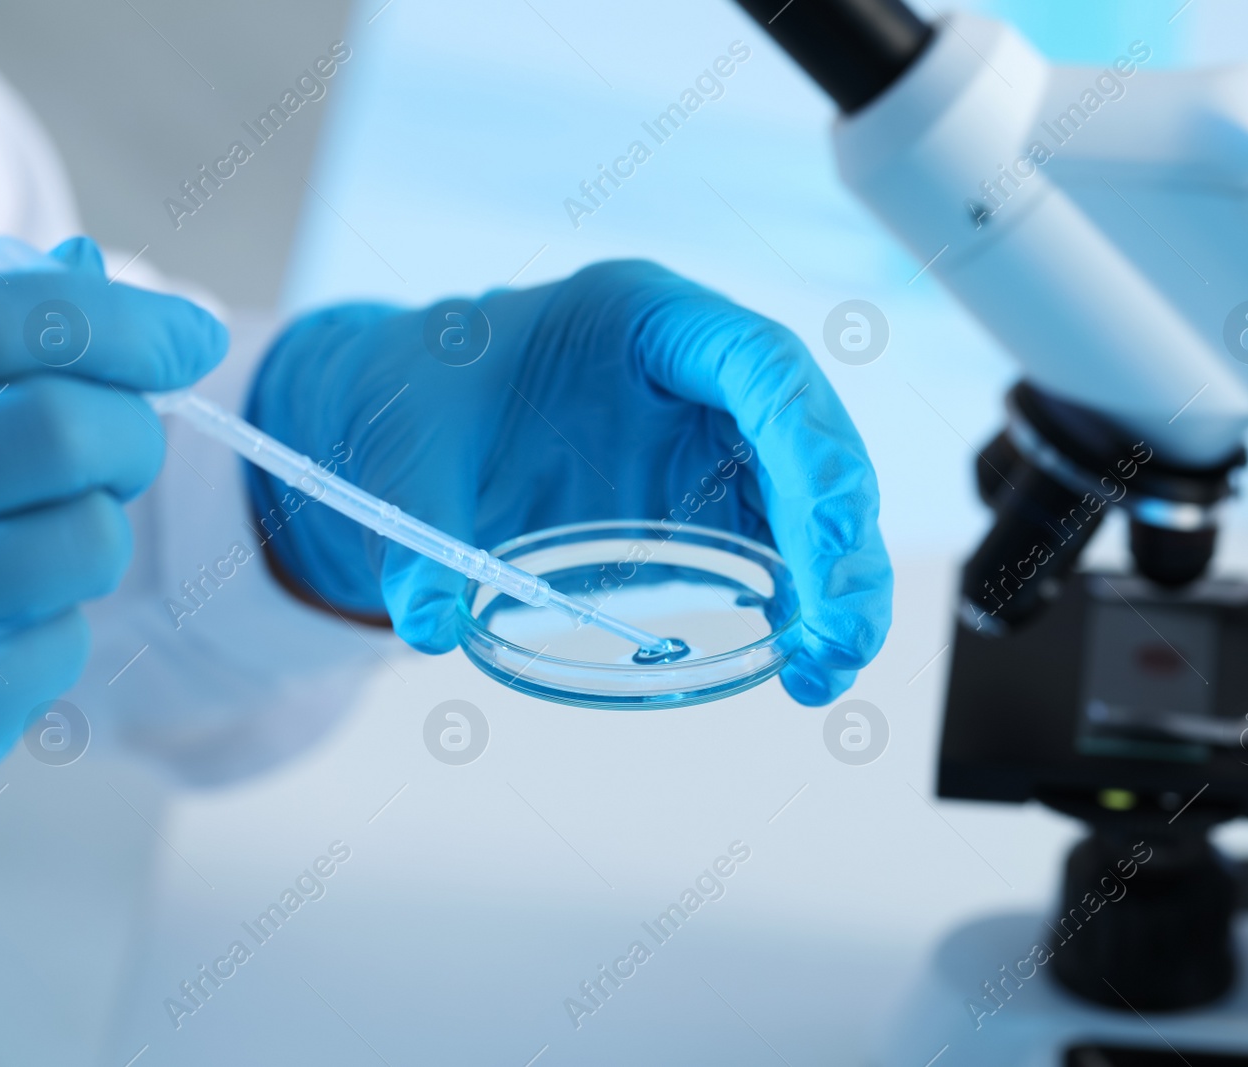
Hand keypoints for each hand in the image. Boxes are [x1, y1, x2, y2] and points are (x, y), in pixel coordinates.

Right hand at [0, 237, 225, 895]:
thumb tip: (81, 264)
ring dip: (77, 552)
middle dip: (127, 443)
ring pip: (88, 544)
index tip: (193, 339)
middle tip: (113, 459)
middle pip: (68, 431)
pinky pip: (61, 648)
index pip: (1, 320)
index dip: (125, 322)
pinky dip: (38, 647)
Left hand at [246, 259, 890, 703]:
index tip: (829, 526)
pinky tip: (799, 667)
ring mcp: (707, 444)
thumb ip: (420, 535)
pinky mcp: (700, 507)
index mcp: (644, 320)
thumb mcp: (406, 451)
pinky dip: (796, 608)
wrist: (405, 427)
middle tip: (842, 633)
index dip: (809, 438)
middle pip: (808, 442)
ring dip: (834, 584)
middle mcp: (698, 377)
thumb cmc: (417, 401)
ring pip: (809, 504)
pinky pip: (773, 552)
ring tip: (826, 671)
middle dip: (838, 537)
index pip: (760, 360)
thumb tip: (430, 627)